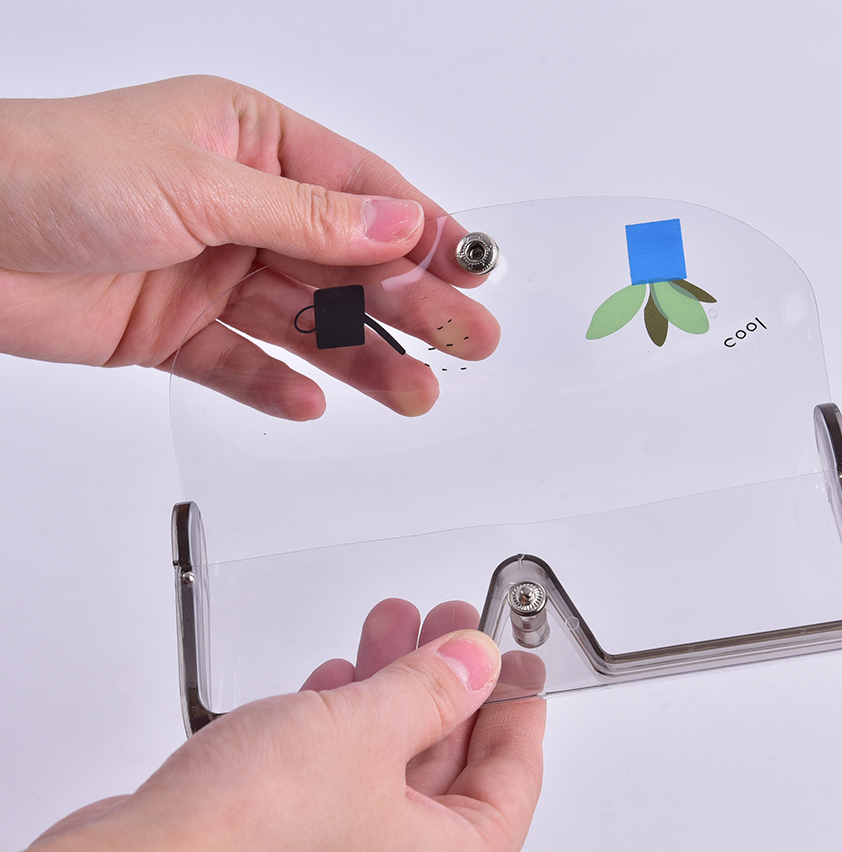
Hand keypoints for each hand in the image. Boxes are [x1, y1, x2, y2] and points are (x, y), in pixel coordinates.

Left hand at [0, 76, 499, 417]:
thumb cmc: (50, 172)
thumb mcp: (200, 183)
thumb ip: (308, 216)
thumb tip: (398, 221)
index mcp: (249, 145)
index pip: (361, 192)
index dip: (424, 232)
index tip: (473, 269)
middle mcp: (236, 210)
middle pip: (344, 265)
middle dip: (410, 304)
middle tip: (466, 339)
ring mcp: (206, 272)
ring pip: (303, 322)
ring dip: (359, 357)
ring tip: (414, 389)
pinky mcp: (171, 330)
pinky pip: (239, 363)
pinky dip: (274, 384)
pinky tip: (311, 399)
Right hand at [17, 600, 545, 851]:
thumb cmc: (248, 846)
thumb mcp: (369, 729)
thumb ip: (434, 687)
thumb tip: (474, 662)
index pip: (515, 777)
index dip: (515, 702)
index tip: (513, 657)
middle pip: (451, 770)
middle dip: (445, 684)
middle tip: (450, 627)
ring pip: (390, 773)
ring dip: (389, 695)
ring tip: (391, 629)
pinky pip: (342, 788)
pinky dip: (345, 731)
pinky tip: (338, 684)